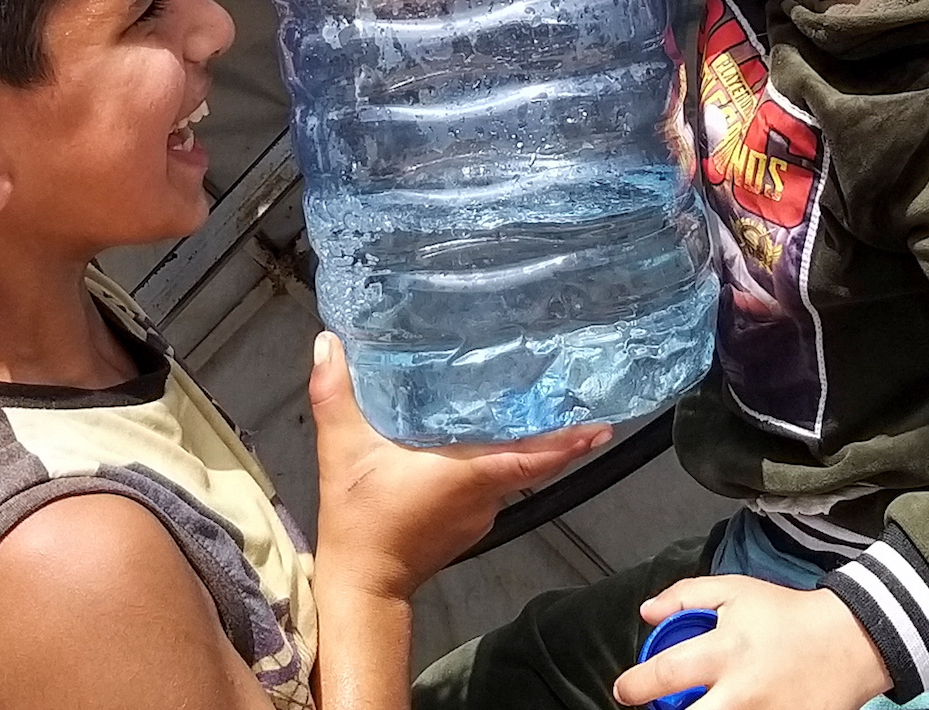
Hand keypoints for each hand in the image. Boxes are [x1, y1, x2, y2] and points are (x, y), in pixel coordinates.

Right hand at [308, 334, 606, 601]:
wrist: (362, 585)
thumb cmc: (359, 520)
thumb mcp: (341, 451)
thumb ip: (334, 394)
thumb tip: (328, 342)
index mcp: (468, 476)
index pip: (531, 456)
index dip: (568, 442)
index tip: (601, 426)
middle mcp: (485, 496)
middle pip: (531, 459)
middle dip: (557, 432)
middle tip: (575, 394)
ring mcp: (481, 515)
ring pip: (513, 472)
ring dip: (528, 445)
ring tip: (535, 403)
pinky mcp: (470, 525)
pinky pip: (496, 485)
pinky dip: (502, 462)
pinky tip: (488, 438)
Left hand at [611, 576, 893, 709]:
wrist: (849, 641)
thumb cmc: (787, 615)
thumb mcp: (734, 590)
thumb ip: (685, 596)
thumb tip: (646, 613)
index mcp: (724, 651)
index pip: (663, 675)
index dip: (633, 687)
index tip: (624, 691)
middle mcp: (741, 692)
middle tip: (662, 707)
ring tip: (703, 703)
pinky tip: (734, 707)